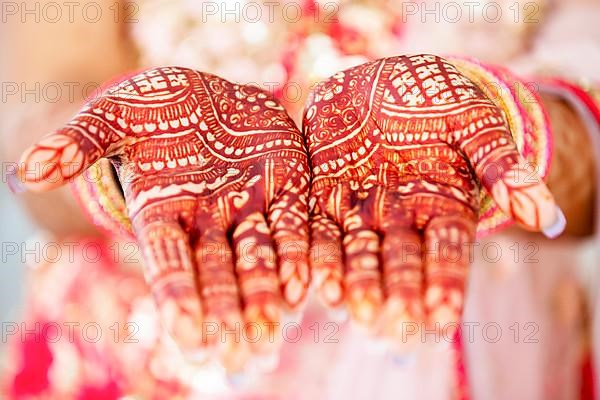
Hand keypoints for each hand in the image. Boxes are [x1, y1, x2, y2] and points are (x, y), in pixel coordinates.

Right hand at [10, 67, 309, 368]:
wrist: (206, 96)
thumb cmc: (153, 108)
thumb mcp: (115, 118)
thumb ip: (80, 143)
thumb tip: (25, 170)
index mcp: (164, 214)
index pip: (168, 263)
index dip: (177, 297)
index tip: (188, 336)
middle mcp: (208, 222)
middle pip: (217, 272)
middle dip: (227, 309)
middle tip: (238, 351)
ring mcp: (249, 207)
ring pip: (258, 256)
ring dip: (266, 293)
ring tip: (273, 328)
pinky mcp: (286, 186)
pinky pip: (294, 223)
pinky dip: (299, 251)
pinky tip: (306, 281)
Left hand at [303, 55, 563, 344]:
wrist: (382, 80)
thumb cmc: (438, 99)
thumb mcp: (475, 123)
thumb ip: (502, 166)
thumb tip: (548, 218)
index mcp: (443, 206)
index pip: (448, 250)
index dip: (447, 281)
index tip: (444, 314)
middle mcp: (402, 218)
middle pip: (401, 261)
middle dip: (399, 292)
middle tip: (396, 326)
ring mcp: (361, 210)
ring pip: (357, 252)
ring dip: (355, 281)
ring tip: (352, 309)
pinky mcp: (323, 195)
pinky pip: (317, 228)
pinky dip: (315, 253)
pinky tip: (313, 280)